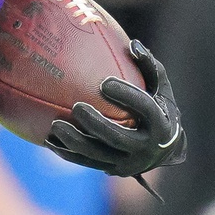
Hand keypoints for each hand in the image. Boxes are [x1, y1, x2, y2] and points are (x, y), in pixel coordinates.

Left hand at [46, 40, 185, 177]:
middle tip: (76, 107)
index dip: (126, 96)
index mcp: (160, 124)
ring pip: (98, 155)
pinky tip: (49, 141)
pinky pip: (88, 162)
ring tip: (55, 126)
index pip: (144, 109)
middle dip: (96, 124)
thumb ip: (148, 66)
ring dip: (76, 142)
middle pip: (117, 138)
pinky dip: (68, 153)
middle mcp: (145, 148)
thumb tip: (132, 44)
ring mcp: (128, 163)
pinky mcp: (113, 170)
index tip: (105, 83)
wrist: (166, 148)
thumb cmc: (159, 106)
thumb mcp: (161, 87)